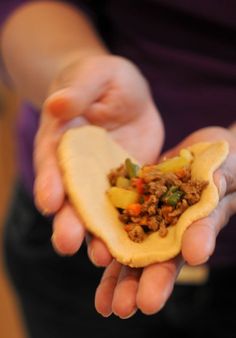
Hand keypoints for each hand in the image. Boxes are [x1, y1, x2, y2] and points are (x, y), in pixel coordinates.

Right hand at [33, 55, 163, 260]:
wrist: (126, 95)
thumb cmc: (103, 79)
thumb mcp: (93, 76)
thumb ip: (77, 91)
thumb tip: (57, 104)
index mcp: (62, 141)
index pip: (52, 164)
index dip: (49, 182)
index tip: (50, 202)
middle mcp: (78, 168)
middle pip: (70, 197)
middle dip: (67, 221)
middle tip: (66, 244)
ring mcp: (104, 180)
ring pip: (97, 211)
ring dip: (96, 234)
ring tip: (101, 257)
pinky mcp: (129, 185)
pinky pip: (128, 207)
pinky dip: (129, 225)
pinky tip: (133, 243)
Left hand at [95, 126, 235, 317]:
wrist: (201, 153)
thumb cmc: (223, 161)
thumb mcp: (225, 170)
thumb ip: (220, 183)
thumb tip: (210, 199)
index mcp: (201, 223)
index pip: (192, 242)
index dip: (184, 257)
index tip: (170, 279)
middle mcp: (176, 228)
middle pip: (162, 259)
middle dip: (146, 283)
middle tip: (129, 308)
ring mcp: (155, 219)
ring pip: (138, 251)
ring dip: (123, 276)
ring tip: (108, 305)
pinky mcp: (136, 205)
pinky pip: (121, 225)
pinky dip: (108, 242)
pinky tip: (96, 260)